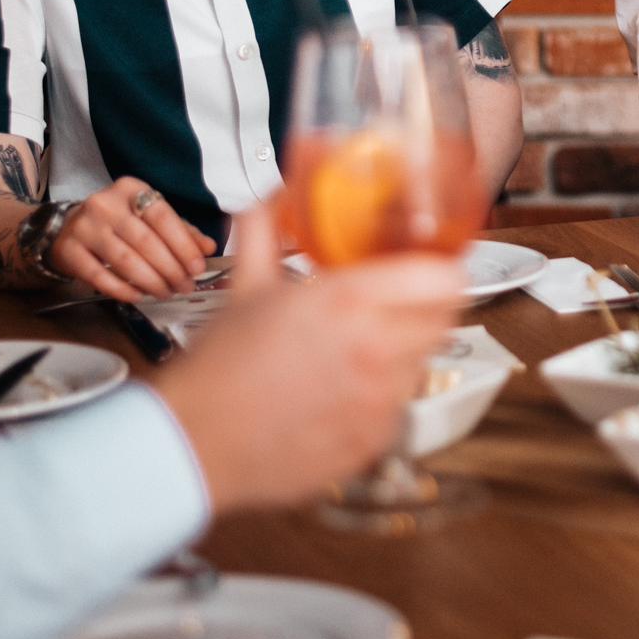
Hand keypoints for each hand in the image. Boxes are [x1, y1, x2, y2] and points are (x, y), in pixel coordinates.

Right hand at [49, 178, 218, 300]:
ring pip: (125, 260)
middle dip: (170, 269)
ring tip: (165, 293)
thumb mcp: (149, 217)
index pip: (163, 216)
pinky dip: (121, 289)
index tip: (197, 267)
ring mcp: (84, 226)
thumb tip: (208, 247)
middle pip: (145, 241)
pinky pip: (99, 275)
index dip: (183, 245)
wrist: (70, 227)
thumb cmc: (118, 222)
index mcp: (130, 189)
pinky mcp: (68, 249)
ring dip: (150, 282)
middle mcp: (105, 204)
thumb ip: (181, 230)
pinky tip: (137, 296)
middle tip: (184, 286)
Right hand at [150, 201, 466, 514]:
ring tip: (366, 343)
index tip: (432, 263)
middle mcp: (375, 352)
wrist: (193, 444)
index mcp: (350, 303)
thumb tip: (274, 194)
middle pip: (445, 317)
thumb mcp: (245, 285)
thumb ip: (266, 228)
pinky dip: (383, 392)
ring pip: (423, 360)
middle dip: (428, 303)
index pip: (445, 278)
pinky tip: (345, 386)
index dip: (444, 267)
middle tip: (403, 298)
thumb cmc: (217, 370)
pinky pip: (399, 404)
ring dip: (406, 347)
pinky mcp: (374, 440)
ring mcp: (379, 402)